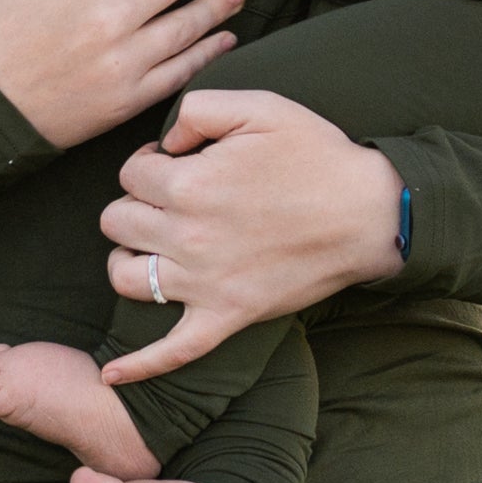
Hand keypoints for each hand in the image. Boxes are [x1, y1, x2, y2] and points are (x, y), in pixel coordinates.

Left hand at [97, 87, 402, 379]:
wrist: (370, 215)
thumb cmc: (317, 157)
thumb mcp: (260, 106)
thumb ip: (198, 110)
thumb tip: (164, 142)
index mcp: (190, 184)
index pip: (130, 174)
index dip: (148, 164)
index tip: (173, 165)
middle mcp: (187, 236)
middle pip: (116, 221)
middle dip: (135, 205)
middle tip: (167, 201)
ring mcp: (204, 283)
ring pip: (125, 275)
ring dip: (130, 258)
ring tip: (150, 247)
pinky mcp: (226, 316)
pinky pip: (173, 350)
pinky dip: (139, 366)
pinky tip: (111, 375)